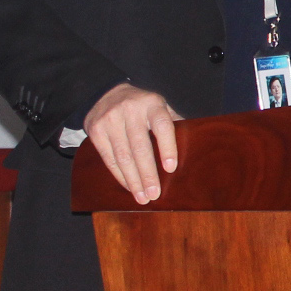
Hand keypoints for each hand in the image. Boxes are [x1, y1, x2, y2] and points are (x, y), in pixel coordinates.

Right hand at [84, 84, 181, 204]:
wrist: (105, 93)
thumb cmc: (142, 106)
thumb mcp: (160, 106)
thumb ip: (174, 123)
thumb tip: (194, 147)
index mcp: (152, 104)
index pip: (162, 126)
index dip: (167, 147)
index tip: (171, 168)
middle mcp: (130, 111)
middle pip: (140, 147)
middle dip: (147, 174)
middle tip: (155, 194)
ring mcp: (111, 120)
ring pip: (123, 156)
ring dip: (133, 180)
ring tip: (142, 197)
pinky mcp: (96, 131)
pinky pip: (109, 158)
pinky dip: (120, 175)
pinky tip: (129, 187)